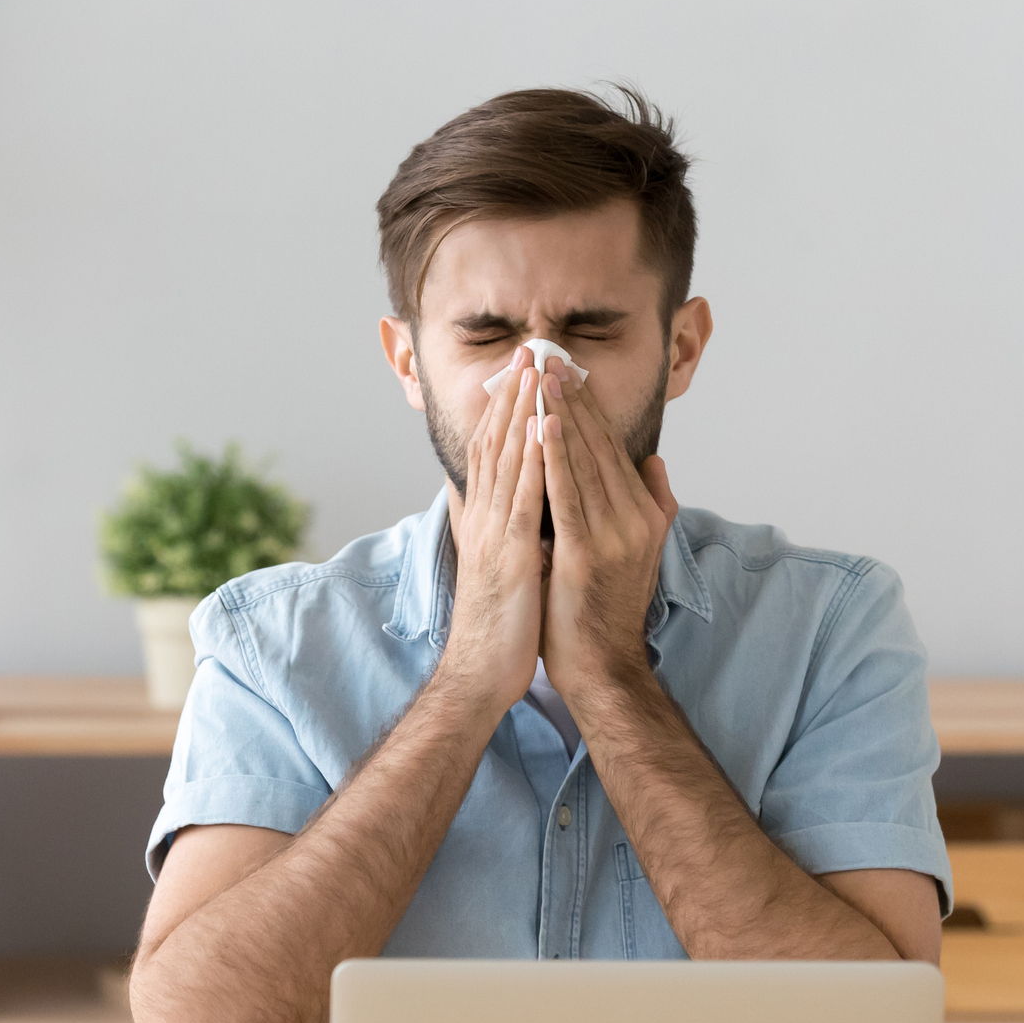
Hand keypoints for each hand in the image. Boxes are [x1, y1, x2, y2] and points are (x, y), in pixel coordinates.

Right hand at [440, 349, 547, 711]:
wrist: (482, 672)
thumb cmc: (499, 624)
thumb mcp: (502, 564)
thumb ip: (501, 528)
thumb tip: (500, 501)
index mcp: (486, 519)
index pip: (496, 451)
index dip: (507, 408)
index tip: (523, 369)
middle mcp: (483, 517)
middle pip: (496, 444)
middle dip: (512, 395)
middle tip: (528, 350)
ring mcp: (493, 533)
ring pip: (506, 461)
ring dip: (520, 412)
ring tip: (535, 370)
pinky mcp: (510, 555)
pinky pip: (522, 499)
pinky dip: (530, 460)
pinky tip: (540, 428)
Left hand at [538, 363, 678, 694]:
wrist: (603, 665)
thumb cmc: (607, 609)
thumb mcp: (640, 550)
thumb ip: (653, 503)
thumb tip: (655, 461)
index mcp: (644, 514)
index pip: (613, 449)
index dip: (590, 409)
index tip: (568, 372)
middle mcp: (635, 519)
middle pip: (600, 447)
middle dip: (573, 400)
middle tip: (551, 358)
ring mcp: (615, 535)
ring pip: (584, 463)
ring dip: (562, 416)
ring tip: (544, 377)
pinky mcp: (589, 553)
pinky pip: (569, 495)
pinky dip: (555, 457)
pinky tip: (541, 426)